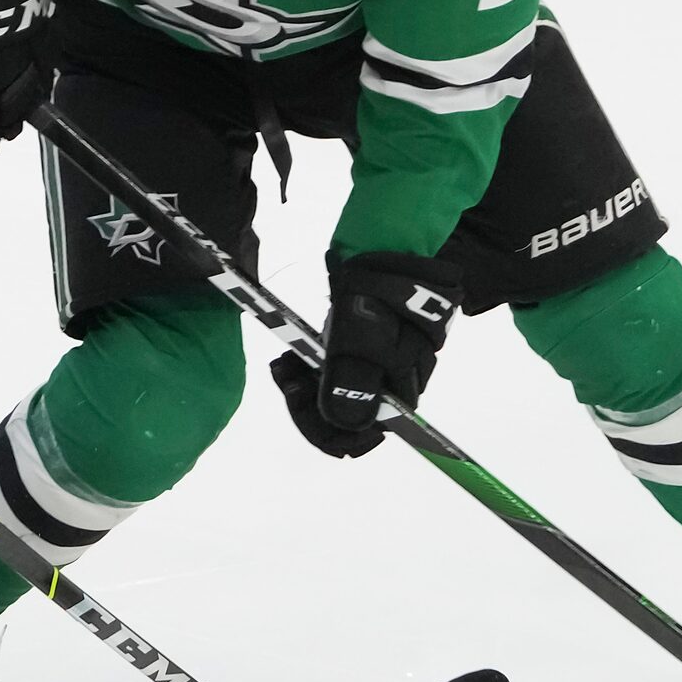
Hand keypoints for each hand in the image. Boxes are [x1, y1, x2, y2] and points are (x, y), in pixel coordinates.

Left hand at [274, 251, 462, 458]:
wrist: (389, 244)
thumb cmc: (381, 289)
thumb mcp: (364, 336)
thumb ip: (354, 383)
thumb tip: (346, 425)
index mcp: (399, 390)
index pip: (359, 436)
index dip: (323, 428)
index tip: (295, 396)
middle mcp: (393, 386)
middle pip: (345, 418)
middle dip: (308, 401)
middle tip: (282, 370)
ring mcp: (381, 367)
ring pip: (337, 395)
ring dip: (307, 383)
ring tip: (286, 359)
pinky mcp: (368, 349)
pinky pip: (338, 373)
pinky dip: (314, 367)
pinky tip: (296, 351)